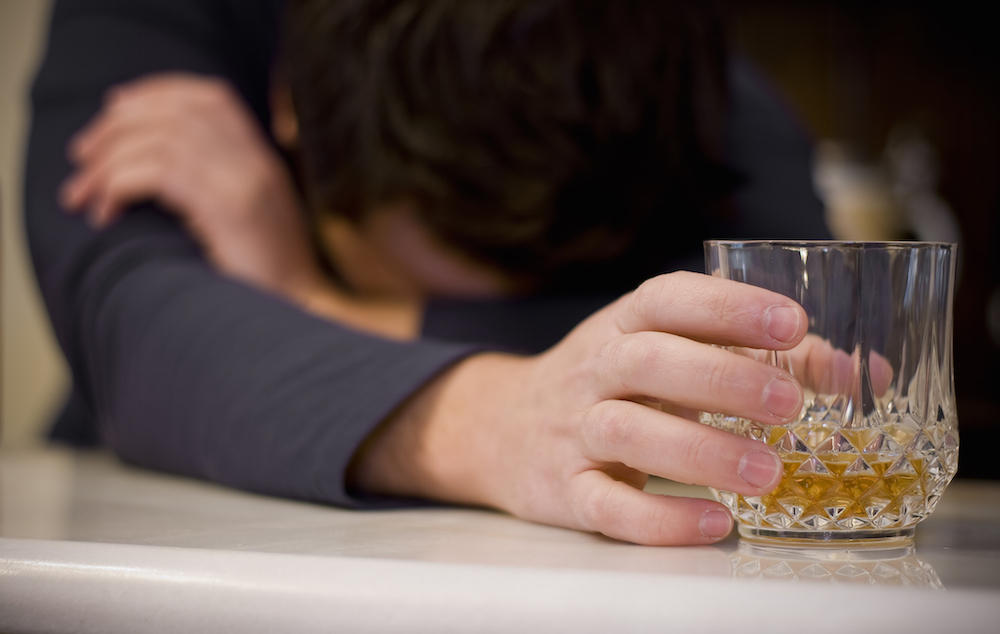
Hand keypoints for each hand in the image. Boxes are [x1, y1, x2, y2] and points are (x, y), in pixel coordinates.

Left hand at [60, 73, 320, 303]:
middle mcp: (257, 163)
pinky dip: (118, 186)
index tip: (114, 110)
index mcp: (262, 162)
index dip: (157, 93)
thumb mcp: (243, 225)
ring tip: (81, 195)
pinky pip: (159, 173)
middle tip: (80, 156)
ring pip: (161, 139)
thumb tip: (151, 161)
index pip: (212, 97)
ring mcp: (247, 182)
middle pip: (178, 110)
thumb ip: (214, 187)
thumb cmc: (261, 285)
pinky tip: (106, 215)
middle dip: (117, 125)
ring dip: (107, 161)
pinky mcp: (230, 209)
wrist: (296, 322)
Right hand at [351, 271, 808, 545]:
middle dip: (721, 379)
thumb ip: (760, 357)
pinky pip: (605, 504)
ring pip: (626, 432)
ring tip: (768, 472)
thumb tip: (863, 373)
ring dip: (699, 451)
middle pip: (647, 362)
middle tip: (788, 404)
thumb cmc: (608, 385)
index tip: (791, 322)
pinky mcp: (562, 488)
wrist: (499, 427)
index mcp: (622, 326)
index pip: (667, 299)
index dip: (727, 306)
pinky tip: (714, 521)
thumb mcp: (666, 354)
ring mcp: (572, 430)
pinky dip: (659, 518)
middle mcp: (594, 370)